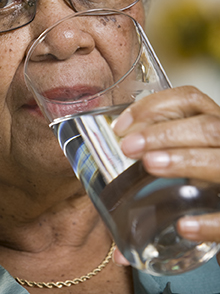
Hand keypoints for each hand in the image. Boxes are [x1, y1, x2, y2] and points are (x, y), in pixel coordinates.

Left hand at [112, 86, 219, 247]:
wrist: (215, 210)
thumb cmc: (193, 177)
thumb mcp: (178, 152)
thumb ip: (155, 144)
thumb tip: (114, 142)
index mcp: (210, 125)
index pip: (189, 99)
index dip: (155, 105)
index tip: (121, 125)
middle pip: (207, 127)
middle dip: (165, 134)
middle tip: (128, 147)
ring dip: (184, 161)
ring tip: (150, 165)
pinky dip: (209, 223)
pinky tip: (182, 226)